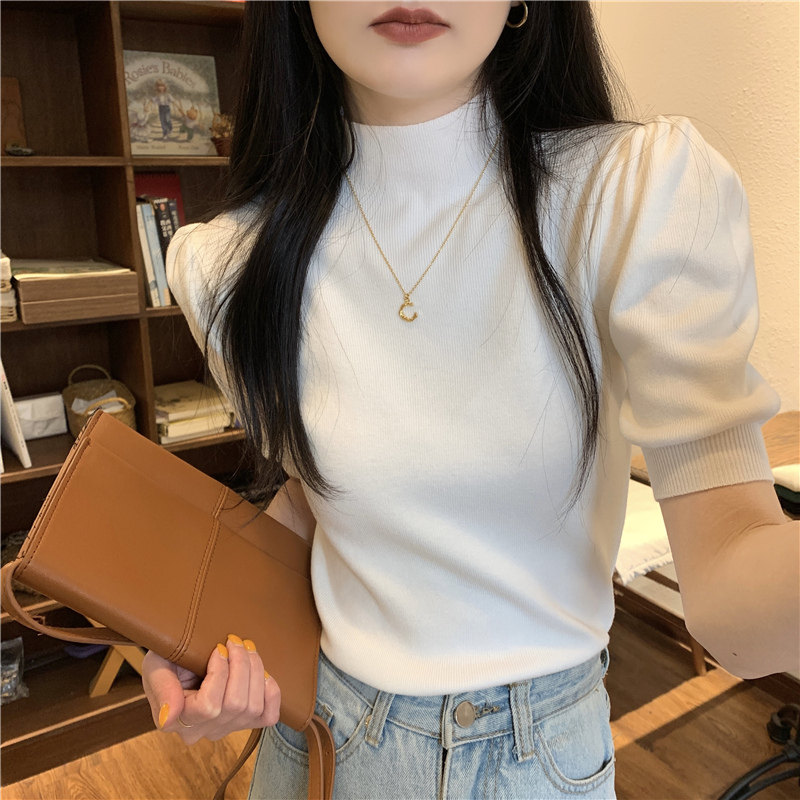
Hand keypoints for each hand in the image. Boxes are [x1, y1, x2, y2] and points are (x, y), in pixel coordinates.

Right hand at [142, 635, 280, 743]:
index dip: (220, 673)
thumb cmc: (169, 660)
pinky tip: (261, 673)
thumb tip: (169, 718)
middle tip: (235, 641)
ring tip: (246, 648)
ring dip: (255, 671)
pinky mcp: (247, 722)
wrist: (184, 658)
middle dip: (241, 665)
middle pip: (235, 705)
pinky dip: (270, 692)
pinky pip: (268, 716)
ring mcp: (227, 728)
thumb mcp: (156, 665)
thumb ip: (161, 689)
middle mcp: (203, 730)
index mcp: (176, 721)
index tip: (218, 648)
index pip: (208, 707)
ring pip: (252, 708)